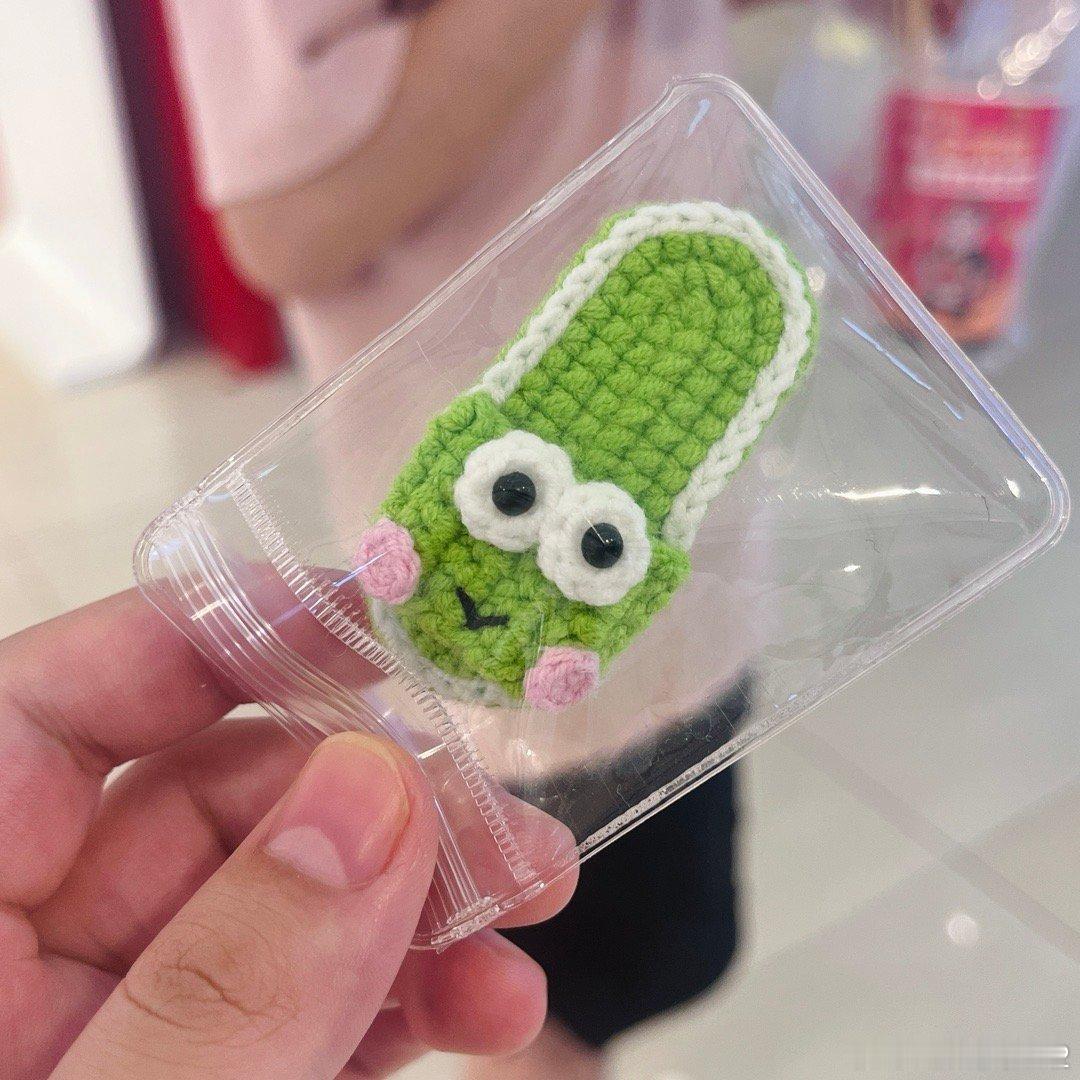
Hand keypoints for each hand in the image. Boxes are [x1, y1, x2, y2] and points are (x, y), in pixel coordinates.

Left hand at [2, 591, 571, 1077]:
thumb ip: (226, 981)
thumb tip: (372, 794)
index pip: (50, 708)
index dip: (208, 633)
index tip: (373, 616)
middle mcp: (16, 951)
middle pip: (207, 799)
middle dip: (378, 797)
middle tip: (506, 825)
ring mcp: (102, 1021)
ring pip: (274, 898)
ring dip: (415, 901)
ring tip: (528, 915)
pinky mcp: (184, 1073)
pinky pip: (292, 997)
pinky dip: (392, 994)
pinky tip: (479, 1004)